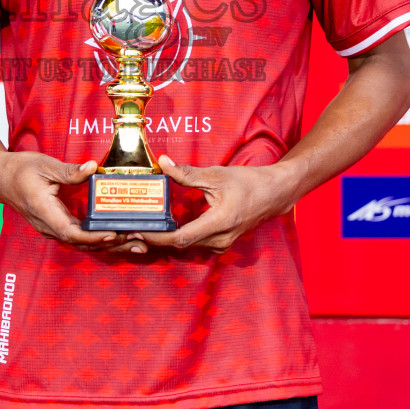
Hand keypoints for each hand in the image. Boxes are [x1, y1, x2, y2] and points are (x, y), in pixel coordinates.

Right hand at [0, 151, 147, 252]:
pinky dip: (97, 239)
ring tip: (134, 243)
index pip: (71, 233)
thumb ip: (70, 171)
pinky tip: (116, 236)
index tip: (114, 233)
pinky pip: (78, 237)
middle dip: (110, 244)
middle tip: (137, 241)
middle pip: (81, 244)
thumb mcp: (45, 165)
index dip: (93, 237)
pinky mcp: (55, 225)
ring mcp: (51, 228)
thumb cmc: (20, 169)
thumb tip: (92, 168)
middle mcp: (48, 226)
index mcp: (44, 212)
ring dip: (107, 245)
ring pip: (81, 244)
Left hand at [137, 155, 300, 252]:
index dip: (158, 238)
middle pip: (182, 245)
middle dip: (157, 238)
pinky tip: (167, 228)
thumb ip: (187, 173)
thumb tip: (163, 163)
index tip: (139, 232)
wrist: (275, 194)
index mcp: (219, 222)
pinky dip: (180, 238)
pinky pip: (197, 244)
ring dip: (167, 239)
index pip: (182, 238)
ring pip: (189, 246)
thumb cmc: (249, 182)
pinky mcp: (222, 243)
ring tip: (146, 228)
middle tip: (134, 228)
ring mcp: (222, 244)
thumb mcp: (217, 175)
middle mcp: (220, 239)